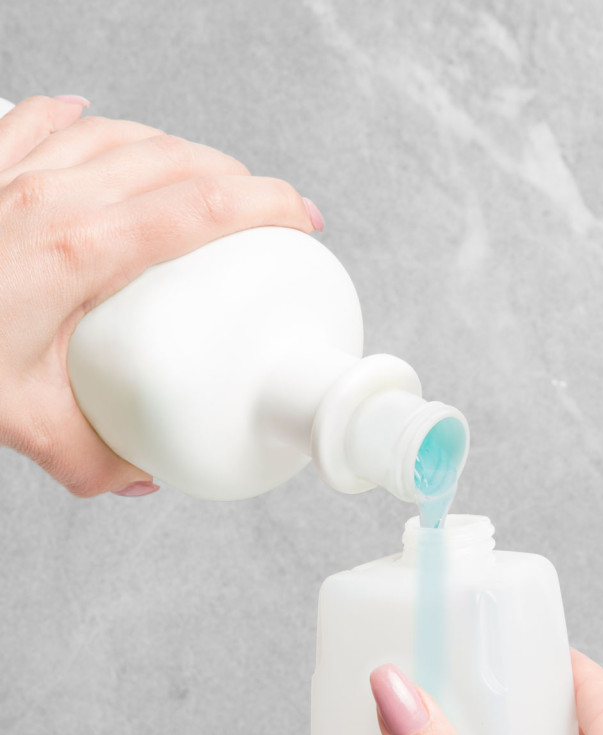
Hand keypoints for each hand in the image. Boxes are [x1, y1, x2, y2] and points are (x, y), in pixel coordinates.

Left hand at [0, 94, 322, 496]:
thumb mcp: (29, 426)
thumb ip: (100, 459)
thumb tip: (146, 474)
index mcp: (78, 252)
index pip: (201, 208)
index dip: (267, 205)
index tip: (303, 218)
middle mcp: (51, 197)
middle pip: (175, 160)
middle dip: (239, 178)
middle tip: (271, 210)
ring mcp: (15, 173)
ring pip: (123, 135)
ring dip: (179, 151)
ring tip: (208, 178)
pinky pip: (47, 121)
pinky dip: (88, 122)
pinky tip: (101, 124)